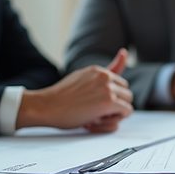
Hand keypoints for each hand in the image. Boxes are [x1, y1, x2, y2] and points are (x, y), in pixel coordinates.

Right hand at [16, 48, 133, 130]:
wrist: (46, 106)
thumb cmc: (61, 97)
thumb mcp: (82, 78)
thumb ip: (104, 72)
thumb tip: (125, 52)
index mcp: (98, 71)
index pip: (120, 83)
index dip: (111, 97)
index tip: (96, 104)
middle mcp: (105, 76)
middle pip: (126, 93)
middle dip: (115, 105)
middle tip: (96, 114)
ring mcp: (108, 88)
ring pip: (128, 103)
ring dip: (115, 114)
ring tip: (95, 118)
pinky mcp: (109, 102)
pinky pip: (126, 111)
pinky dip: (114, 120)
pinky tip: (95, 122)